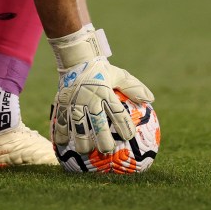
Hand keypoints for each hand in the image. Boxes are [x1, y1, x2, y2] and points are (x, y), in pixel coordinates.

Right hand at [49, 27, 153, 153]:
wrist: (76, 58)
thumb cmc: (101, 70)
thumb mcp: (119, 75)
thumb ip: (134, 87)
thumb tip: (150, 99)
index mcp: (105, 91)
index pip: (117, 112)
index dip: (124, 125)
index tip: (129, 137)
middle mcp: (89, 98)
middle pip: (97, 122)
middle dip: (102, 139)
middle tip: (106, 151)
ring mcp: (74, 101)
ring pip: (77, 124)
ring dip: (81, 139)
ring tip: (85, 150)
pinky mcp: (62, 102)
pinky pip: (60, 119)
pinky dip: (60, 132)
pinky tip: (61, 144)